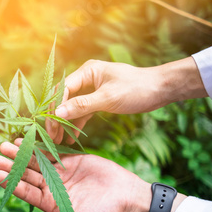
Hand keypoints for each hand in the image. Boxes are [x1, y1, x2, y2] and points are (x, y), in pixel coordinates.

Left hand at [0, 139, 152, 211]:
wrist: (126, 198)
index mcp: (49, 204)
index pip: (26, 191)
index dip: (12, 183)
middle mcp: (50, 188)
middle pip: (26, 175)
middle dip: (12, 166)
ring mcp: (58, 173)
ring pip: (35, 162)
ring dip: (21, 153)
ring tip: (5, 144)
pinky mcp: (69, 160)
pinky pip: (49, 151)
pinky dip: (37, 146)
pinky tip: (24, 139)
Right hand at [47, 57, 206, 143]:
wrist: (161, 89)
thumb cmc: (137, 89)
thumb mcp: (108, 98)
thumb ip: (82, 105)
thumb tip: (57, 113)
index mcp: (87, 71)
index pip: (63, 90)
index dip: (54, 108)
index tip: (50, 126)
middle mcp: (86, 78)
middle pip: (64, 99)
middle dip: (56, 118)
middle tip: (51, 136)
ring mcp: (92, 89)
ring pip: (72, 107)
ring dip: (65, 123)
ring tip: (58, 140)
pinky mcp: (98, 99)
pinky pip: (82, 112)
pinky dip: (77, 123)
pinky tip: (71, 137)